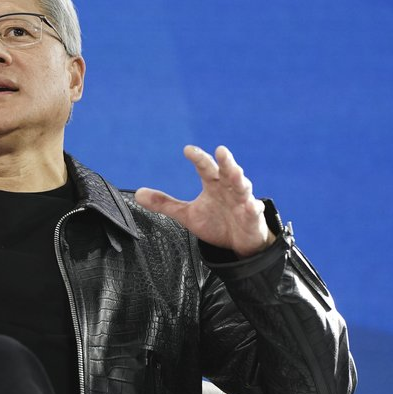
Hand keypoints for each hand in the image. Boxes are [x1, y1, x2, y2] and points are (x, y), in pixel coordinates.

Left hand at [135, 145, 274, 257]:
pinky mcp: (252, 218)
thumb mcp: (187, 214)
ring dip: (240, 179)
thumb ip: (164, 203)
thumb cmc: (216, 223)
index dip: (198, 158)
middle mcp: (229, 189)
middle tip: (221, 151)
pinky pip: (254, 211)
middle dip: (226, 161)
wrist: (238, 243)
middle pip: (227, 171)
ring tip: (236, 172)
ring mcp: (242, 202)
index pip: (205, 167)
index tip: (187, 150)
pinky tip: (252, 206)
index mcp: (213, 185)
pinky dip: (253, 208)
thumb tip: (138, 193)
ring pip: (243, 187)